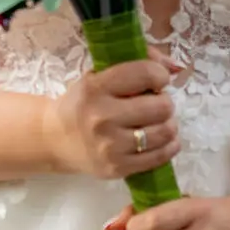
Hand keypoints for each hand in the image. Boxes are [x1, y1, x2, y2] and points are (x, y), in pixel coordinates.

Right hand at [44, 49, 180, 181]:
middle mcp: (102, 118)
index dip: (160, 75)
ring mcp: (110, 146)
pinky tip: (164, 140)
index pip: (145, 74)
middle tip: (155, 104)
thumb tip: (175, 67)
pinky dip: (169, 146)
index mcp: (96, 88)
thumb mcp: (99, 75)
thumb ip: (138, 61)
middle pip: (162, 106)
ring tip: (159, 121)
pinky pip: (159, 157)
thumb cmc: (83, 103)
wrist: (54, 140)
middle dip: (164, 102)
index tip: (156, 80)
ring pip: (164, 132)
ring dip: (169, 124)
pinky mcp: (117, 168)